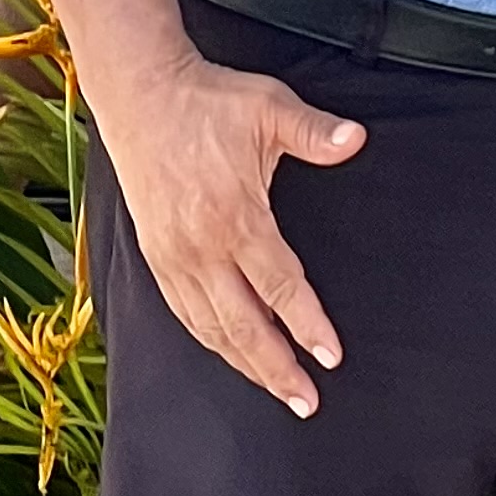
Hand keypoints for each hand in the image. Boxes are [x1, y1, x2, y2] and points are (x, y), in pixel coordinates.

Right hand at [94, 47, 365, 413]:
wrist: (140, 94)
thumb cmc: (208, 101)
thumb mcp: (269, 106)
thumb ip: (315, 132)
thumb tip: (355, 140)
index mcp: (235, 216)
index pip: (279, 287)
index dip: (307, 325)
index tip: (330, 357)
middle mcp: (200, 246)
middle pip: (243, 325)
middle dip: (276, 368)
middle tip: (306, 401)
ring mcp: (172, 255)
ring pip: (210, 327)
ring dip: (243, 363)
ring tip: (274, 389)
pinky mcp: (154, 254)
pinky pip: (183, 312)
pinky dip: (209, 340)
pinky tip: (228, 353)